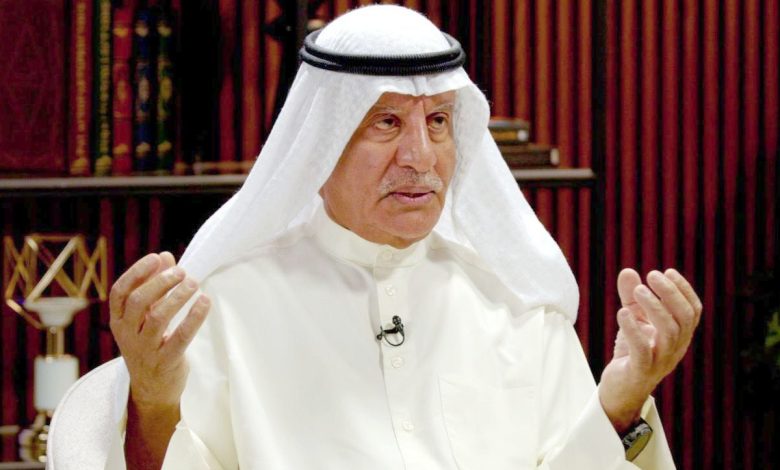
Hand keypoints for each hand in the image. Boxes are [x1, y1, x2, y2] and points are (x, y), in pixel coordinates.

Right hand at [109, 252, 210, 409]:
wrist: (152, 389)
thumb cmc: (150, 343)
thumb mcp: (146, 316)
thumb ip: (154, 287)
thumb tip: (165, 257)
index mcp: (119, 320)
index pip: (119, 292)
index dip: (137, 272)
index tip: (157, 258)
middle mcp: (127, 334)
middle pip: (137, 302)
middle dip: (160, 282)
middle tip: (182, 271)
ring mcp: (145, 350)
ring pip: (157, 318)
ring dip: (177, 297)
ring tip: (193, 283)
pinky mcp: (165, 362)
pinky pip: (180, 337)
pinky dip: (194, 317)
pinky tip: (205, 302)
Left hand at [598, 268, 701, 432]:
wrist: (621, 390)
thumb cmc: (632, 353)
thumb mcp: (633, 321)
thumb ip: (631, 298)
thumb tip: (628, 271)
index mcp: (679, 336)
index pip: (693, 311)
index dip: (684, 290)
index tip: (667, 271)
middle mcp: (675, 348)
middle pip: (685, 318)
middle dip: (671, 293)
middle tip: (652, 275)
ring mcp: (660, 360)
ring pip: (669, 332)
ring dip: (654, 307)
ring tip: (638, 290)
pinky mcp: (641, 371)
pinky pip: (642, 350)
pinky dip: (633, 330)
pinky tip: (622, 313)